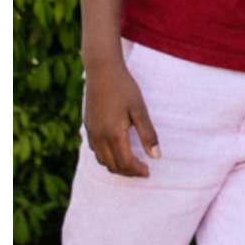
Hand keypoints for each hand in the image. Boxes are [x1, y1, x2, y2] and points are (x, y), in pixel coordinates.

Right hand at [83, 53, 159, 176]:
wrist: (102, 72)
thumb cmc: (125, 88)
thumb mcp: (140, 110)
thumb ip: (148, 134)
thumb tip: (156, 156)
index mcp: (113, 134)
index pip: (125, 162)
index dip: (137, 170)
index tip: (148, 172)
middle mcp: (99, 136)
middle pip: (112, 165)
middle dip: (127, 172)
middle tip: (142, 171)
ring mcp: (91, 132)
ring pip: (102, 159)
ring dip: (116, 166)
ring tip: (132, 164)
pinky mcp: (88, 126)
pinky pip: (95, 150)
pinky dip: (107, 157)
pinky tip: (117, 152)